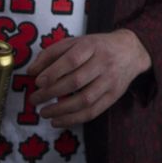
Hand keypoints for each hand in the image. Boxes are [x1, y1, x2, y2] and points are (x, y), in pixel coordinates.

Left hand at [27, 29, 151, 127]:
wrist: (130, 51)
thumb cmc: (97, 46)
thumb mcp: (76, 42)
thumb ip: (52, 53)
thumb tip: (31, 71)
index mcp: (92, 46)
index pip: (72, 60)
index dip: (54, 72)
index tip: (37, 82)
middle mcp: (103, 63)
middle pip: (76, 81)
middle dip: (52, 93)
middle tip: (34, 99)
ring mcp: (110, 81)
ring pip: (84, 100)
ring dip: (61, 110)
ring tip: (43, 112)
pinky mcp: (113, 96)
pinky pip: (93, 112)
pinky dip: (73, 120)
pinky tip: (57, 121)